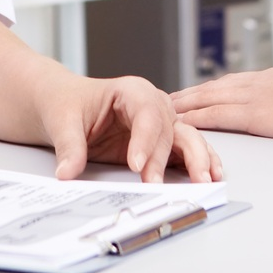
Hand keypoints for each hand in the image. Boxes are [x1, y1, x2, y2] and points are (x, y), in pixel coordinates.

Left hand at [37, 75, 222, 183]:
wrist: (67, 106)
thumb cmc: (68, 105)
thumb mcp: (62, 122)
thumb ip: (69, 147)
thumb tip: (67, 172)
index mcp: (131, 91)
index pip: (145, 112)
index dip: (144, 138)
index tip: (136, 165)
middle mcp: (152, 105)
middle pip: (168, 128)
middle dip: (165, 156)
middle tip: (156, 182)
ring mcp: (160, 124)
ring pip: (186, 138)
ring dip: (197, 159)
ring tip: (204, 180)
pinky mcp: (160, 144)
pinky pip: (185, 151)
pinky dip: (199, 163)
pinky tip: (209, 177)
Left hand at [172, 66, 272, 142]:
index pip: (235, 81)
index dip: (213, 87)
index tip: (197, 90)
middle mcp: (261, 83)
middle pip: (215, 86)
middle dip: (190, 92)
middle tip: (168, 97)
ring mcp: (257, 97)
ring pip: (209, 97)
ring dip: (185, 102)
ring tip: (165, 108)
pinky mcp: (256, 114)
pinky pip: (216, 114)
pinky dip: (195, 116)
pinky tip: (181, 121)